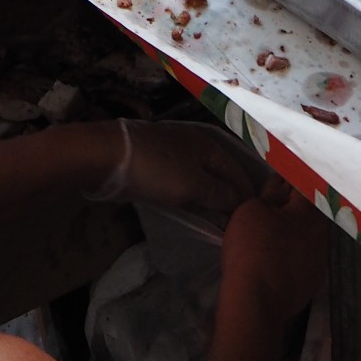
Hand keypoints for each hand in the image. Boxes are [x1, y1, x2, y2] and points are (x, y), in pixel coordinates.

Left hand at [116, 121, 267, 213]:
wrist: (107, 156)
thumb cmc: (156, 170)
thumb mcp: (193, 186)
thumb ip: (220, 194)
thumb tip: (241, 201)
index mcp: (208, 144)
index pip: (236, 169)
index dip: (245, 192)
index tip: (253, 214)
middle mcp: (193, 142)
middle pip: (218, 170)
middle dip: (228, 192)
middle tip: (235, 218)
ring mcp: (171, 149)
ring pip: (198, 174)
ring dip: (208, 192)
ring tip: (215, 215)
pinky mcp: (153, 159)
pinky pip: (180, 177)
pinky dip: (189, 190)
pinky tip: (188, 203)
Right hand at [219, 189, 327, 326]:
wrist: (254, 302)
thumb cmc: (252, 249)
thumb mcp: (252, 210)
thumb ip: (269, 195)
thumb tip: (279, 188)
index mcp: (313, 214)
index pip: (304, 187)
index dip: (289, 180)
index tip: (277, 178)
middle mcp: (323, 237)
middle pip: (308, 214)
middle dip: (293, 207)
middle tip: (271, 205)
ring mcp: (319, 264)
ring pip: (307, 239)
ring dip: (293, 233)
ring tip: (271, 233)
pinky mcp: (310, 285)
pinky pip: (301, 261)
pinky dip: (291, 255)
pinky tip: (275, 258)